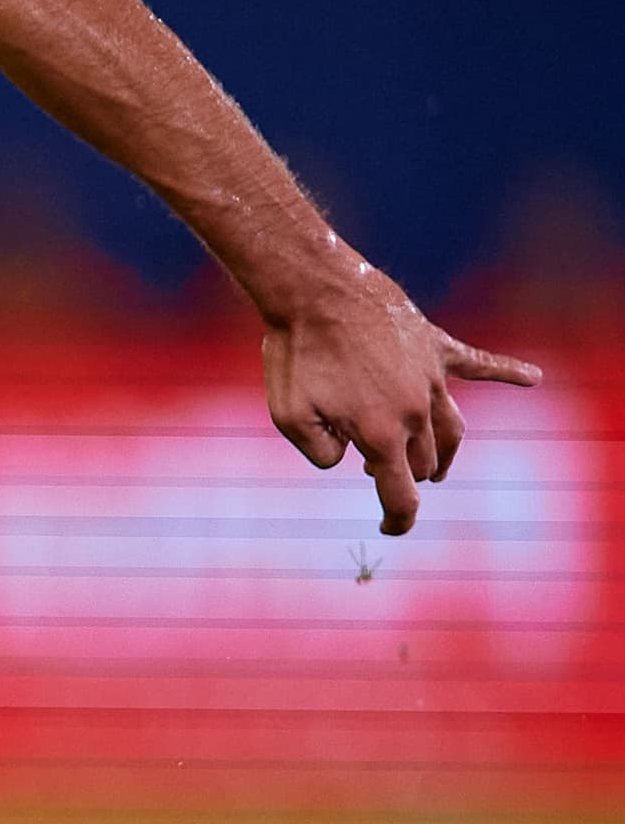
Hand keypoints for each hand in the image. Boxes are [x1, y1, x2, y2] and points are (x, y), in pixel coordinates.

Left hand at [260, 263, 537, 535]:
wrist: (315, 293)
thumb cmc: (296, 354)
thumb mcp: (289, 416)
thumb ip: (320, 453)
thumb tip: (349, 458)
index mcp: (380, 435)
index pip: (400, 494)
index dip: (397, 520)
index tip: (390, 530)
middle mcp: (415, 412)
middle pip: (426, 461)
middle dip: (405, 473)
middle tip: (374, 469)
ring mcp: (430, 378)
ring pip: (452, 428)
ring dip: (443, 451)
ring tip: (437, 466)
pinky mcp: (435, 347)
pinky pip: (480, 363)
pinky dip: (508, 372)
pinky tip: (533, 378)